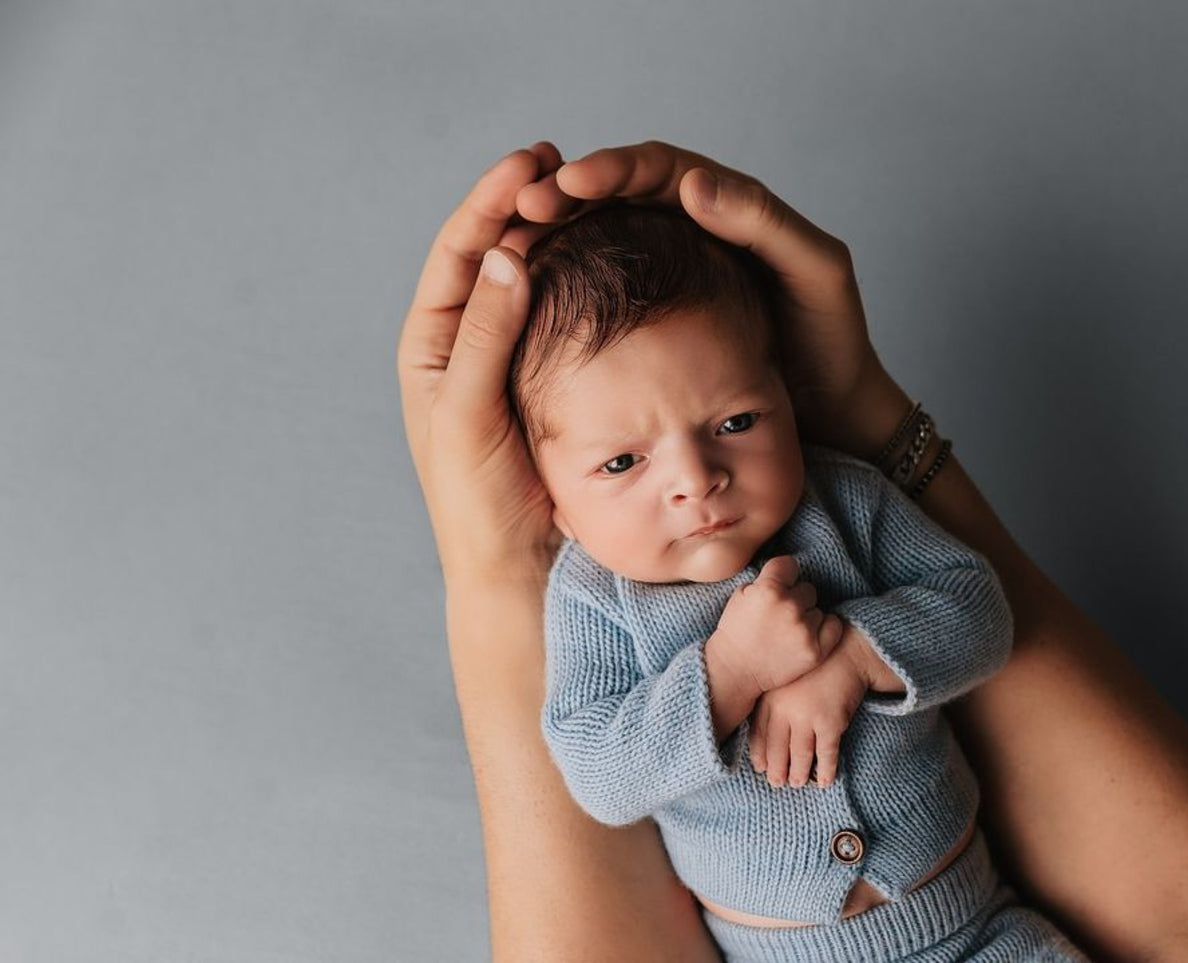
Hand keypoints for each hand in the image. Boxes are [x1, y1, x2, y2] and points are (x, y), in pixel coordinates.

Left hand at [396, 142, 575, 585]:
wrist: (520, 572)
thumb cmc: (480, 504)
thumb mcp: (472, 414)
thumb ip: (487, 337)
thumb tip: (510, 253)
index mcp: (434, 347)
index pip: (460, 255)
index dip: (491, 202)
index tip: (531, 160)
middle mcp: (471, 345)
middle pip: (498, 254)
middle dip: (529, 206)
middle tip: (568, 164)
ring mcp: (518, 362)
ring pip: (539, 282)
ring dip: (563, 236)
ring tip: (595, 194)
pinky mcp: (559, 384)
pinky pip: (573, 319)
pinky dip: (590, 283)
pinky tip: (617, 255)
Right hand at [510, 139, 909, 457]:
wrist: (836, 412)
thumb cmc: (832, 341)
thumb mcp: (814, 272)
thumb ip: (763, 222)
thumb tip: (691, 183)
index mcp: (727, 205)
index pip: (657, 170)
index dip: (612, 169)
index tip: (570, 180)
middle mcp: (690, 230)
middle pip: (616, 196)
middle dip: (567, 195)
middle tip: (526, 206)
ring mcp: (667, 277)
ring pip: (601, 239)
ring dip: (559, 237)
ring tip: (515, 243)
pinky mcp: (654, 324)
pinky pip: (605, 292)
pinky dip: (568, 285)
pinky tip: (536, 297)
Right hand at [707, 556, 843, 697]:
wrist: (735, 671)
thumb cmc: (736, 632)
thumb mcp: (741, 595)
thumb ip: (766, 580)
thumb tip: (787, 572)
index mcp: (769, 590)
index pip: (790, 565)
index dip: (783, 575)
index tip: (778, 587)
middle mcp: (790, 607)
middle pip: (807, 589)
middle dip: (795, 599)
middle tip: (780, 615)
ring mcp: (804, 630)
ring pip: (817, 610)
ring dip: (806, 617)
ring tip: (787, 631)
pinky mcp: (816, 651)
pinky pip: (833, 626)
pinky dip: (823, 629)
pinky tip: (807, 635)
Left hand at [748, 638, 867, 788]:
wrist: (848, 652)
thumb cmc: (816, 664)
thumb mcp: (785, 676)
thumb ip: (772, 700)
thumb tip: (764, 730)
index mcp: (770, 697)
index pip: (759, 734)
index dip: (760, 754)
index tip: (760, 767)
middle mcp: (785, 709)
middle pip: (776, 748)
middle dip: (776, 770)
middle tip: (777, 783)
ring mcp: (807, 717)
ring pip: (799, 755)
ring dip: (798, 773)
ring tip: (797, 783)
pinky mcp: (830, 723)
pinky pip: (826, 754)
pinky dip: (825, 770)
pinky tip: (824, 781)